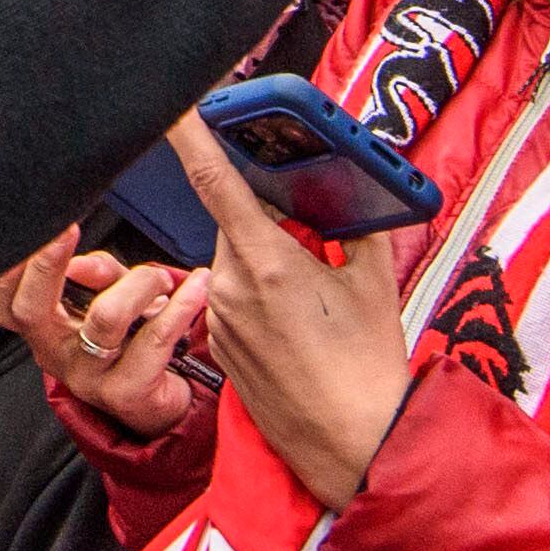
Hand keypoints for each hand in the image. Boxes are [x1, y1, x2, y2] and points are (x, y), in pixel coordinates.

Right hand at [0, 228, 208, 439]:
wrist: (163, 400)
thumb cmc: (133, 338)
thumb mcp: (112, 295)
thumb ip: (97, 273)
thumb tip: (80, 262)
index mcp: (43, 327)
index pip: (1, 302)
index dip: (8, 268)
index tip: (39, 228)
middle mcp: (55, 353)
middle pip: (31, 309)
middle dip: (47, 264)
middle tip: (69, 229)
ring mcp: (88, 377)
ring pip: (104, 317)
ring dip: (141, 283)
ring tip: (163, 280)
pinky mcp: (125, 392)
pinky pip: (154, 340)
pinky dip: (181, 306)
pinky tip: (198, 286)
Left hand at [166, 116, 404, 508]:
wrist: (351, 442)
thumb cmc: (365, 368)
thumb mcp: (373, 282)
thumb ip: (355, 226)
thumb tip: (350, 195)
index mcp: (267, 262)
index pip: (216, 181)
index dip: (192, 137)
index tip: (176, 108)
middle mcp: (230, 287)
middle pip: (236, 222)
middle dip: (269, 217)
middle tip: (310, 234)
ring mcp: (220, 319)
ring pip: (234, 261)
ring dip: (266, 260)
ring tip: (310, 297)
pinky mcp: (218, 345)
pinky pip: (231, 298)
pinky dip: (258, 294)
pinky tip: (294, 322)